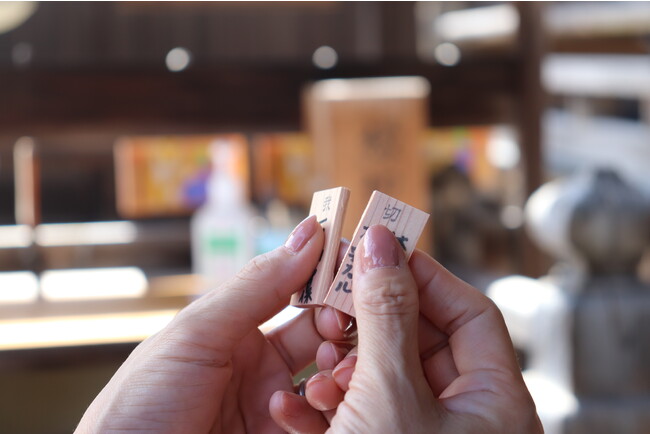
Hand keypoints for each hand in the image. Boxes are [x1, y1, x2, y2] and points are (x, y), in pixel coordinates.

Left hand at [76, 216, 351, 433]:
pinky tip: (318, 401)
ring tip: (338, 362)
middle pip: (321, 332)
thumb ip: (257, 286)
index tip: (357, 260)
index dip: (327, 274)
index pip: (295, 291)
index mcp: (237, 329)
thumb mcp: (197, 333)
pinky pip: (323, 419)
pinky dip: (331, 406)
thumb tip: (310, 234)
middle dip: (344, 318)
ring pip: (331, 375)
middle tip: (363, 311)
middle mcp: (261, 365)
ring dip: (342, 363)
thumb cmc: (141, 402)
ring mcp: (274, 406)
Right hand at [270, 225, 542, 432]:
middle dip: (371, 324)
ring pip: (384, 376)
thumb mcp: (390, 394)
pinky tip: (299, 409)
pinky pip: (361, 411)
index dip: (426, 274)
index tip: (380, 248)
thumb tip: (382, 239)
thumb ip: (386, 312)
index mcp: (495, 403)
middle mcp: (466, 419)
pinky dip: (330, 404)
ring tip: (318, 376)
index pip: (471, 313)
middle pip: (422, 341)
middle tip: (332, 301)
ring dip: (343, 369)